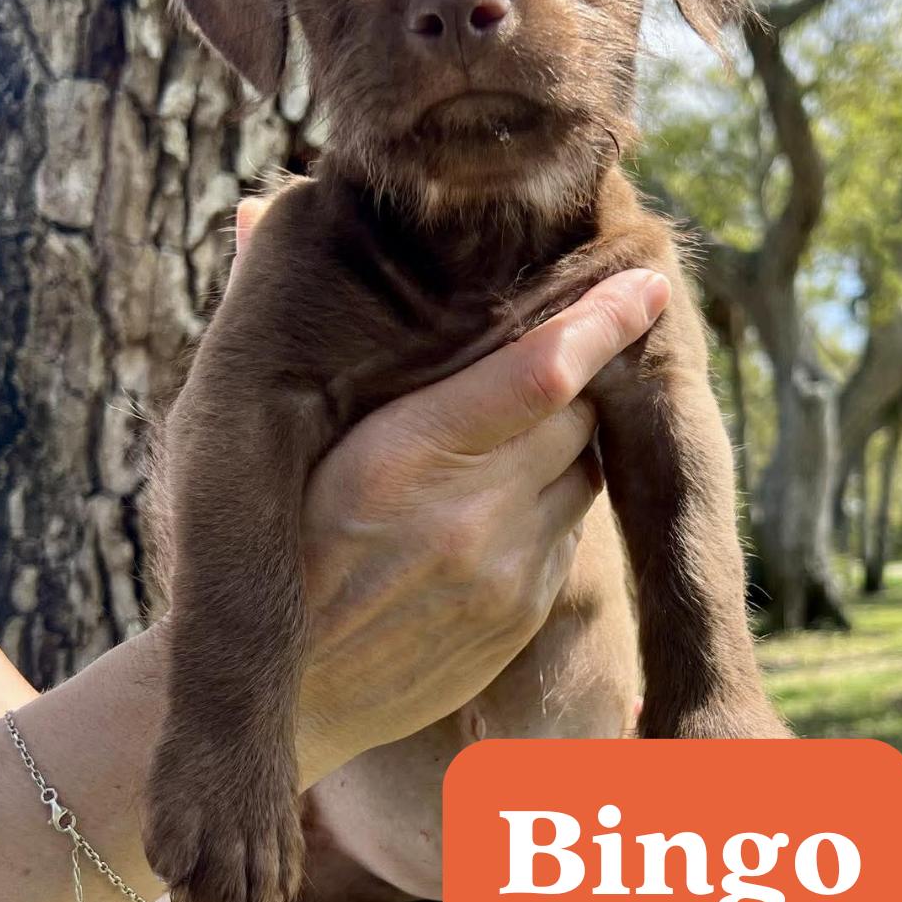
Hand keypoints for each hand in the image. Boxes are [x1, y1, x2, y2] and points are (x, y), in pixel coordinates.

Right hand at [230, 198, 669, 782]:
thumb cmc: (260, 545)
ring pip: (587, 471)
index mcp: (397, 459)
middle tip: (563, 342)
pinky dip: (552, 500)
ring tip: (519, 427)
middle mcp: (467, 518)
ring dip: (568, 438)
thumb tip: (259, 206)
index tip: (650, 283)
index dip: (603, 319)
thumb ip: (274, 320)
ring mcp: (505, 575)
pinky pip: (572, 532)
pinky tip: (502, 499)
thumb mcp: (252, 436)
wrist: (279, 694)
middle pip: (579, 412)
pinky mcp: (523, 619)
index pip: (539, 371)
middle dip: (577, 373)